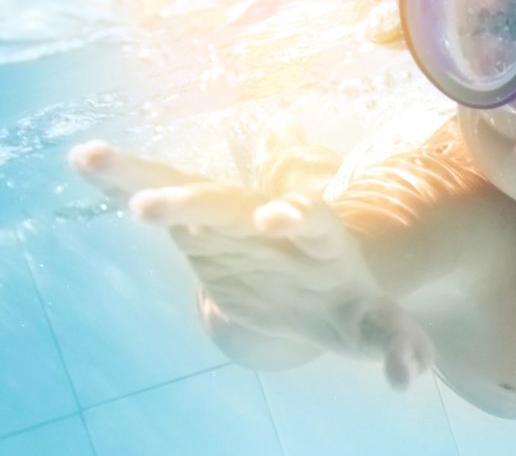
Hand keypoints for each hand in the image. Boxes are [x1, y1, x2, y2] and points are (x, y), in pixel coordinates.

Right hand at [67, 119, 433, 389]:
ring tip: (95, 161)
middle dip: (202, 204)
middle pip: (239, 206)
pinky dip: (125, 181)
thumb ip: (399, 345)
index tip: (278, 215)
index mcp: (325, 241)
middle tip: (156, 206)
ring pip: (192, 194)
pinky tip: (85, 160)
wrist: (318, 294)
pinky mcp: (201, 233)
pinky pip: (162, 201)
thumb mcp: (377, 328)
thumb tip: (410, 375)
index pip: (313, 222)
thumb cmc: (350, 311)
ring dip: (146, 179)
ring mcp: (235, 223)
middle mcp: (275, 222)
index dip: (297, 216)